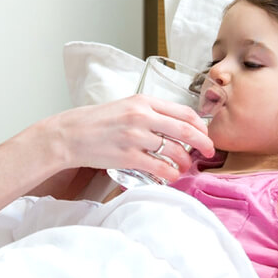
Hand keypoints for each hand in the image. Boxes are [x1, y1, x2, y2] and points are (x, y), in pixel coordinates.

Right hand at [42, 94, 214, 182]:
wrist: (69, 134)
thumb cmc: (95, 121)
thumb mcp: (124, 107)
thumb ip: (148, 112)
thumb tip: (175, 126)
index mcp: (142, 101)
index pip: (183, 111)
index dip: (200, 126)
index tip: (205, 134)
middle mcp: (141, 116)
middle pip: (186, 131)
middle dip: (203, 144)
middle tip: (208, 152)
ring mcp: (135, 137)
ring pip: (175, 151)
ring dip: (186, 163)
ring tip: (184, 167)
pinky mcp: (128, 157)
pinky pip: (160, 168)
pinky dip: (171, 174)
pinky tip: (170, 176)